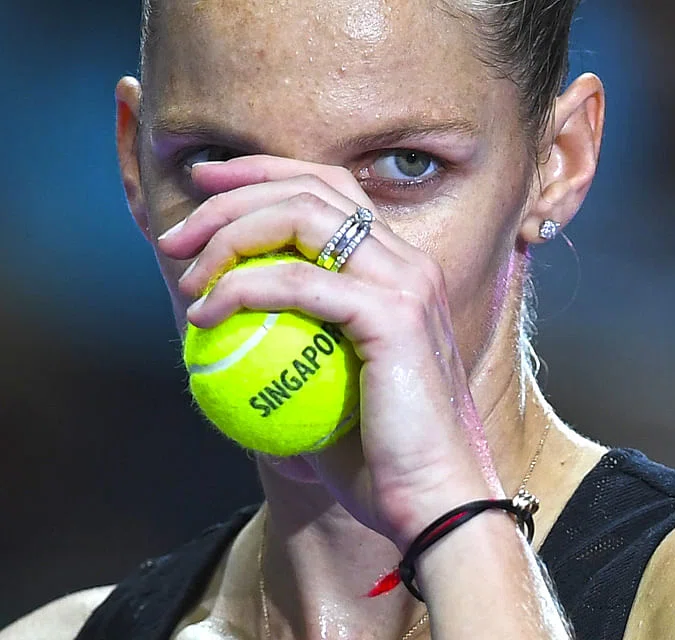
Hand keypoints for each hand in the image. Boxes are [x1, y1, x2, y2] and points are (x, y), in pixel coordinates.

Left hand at [157, 155, 502, 548]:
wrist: (432, 500)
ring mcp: (406, 283)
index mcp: (400, 269)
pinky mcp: (395, 314)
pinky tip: (205, 315)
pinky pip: (301, 282)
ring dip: (230, 233)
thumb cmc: (378, 457)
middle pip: (311, 189)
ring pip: (305, 216)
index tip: (204, 189)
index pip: (330, 191)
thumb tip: (216, 324)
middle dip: (232, 196)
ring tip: (188, 274)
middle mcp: (409, 262)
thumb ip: (290, 341)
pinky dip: (243, 288)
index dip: (263, 175)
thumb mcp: (325, 387)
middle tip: (176, 237)